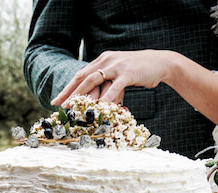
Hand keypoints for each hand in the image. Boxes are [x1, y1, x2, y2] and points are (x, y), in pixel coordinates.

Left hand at [51, 50, 170, 106]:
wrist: (160, 63)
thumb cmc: (139, 71)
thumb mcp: (118, 72)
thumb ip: (106, 80)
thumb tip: (95, 95)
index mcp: (102, 60)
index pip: (80, 75)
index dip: (68, 88)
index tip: (57, 101)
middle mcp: (106, 60)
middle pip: (82, 77)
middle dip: (69, 92)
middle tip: (58, 105)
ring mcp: (116, 66)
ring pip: (93, 80)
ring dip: (81, 94)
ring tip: (72, 107)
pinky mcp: (128, 73)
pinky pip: (114, 87)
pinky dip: (105, 98)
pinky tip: (98, 108)